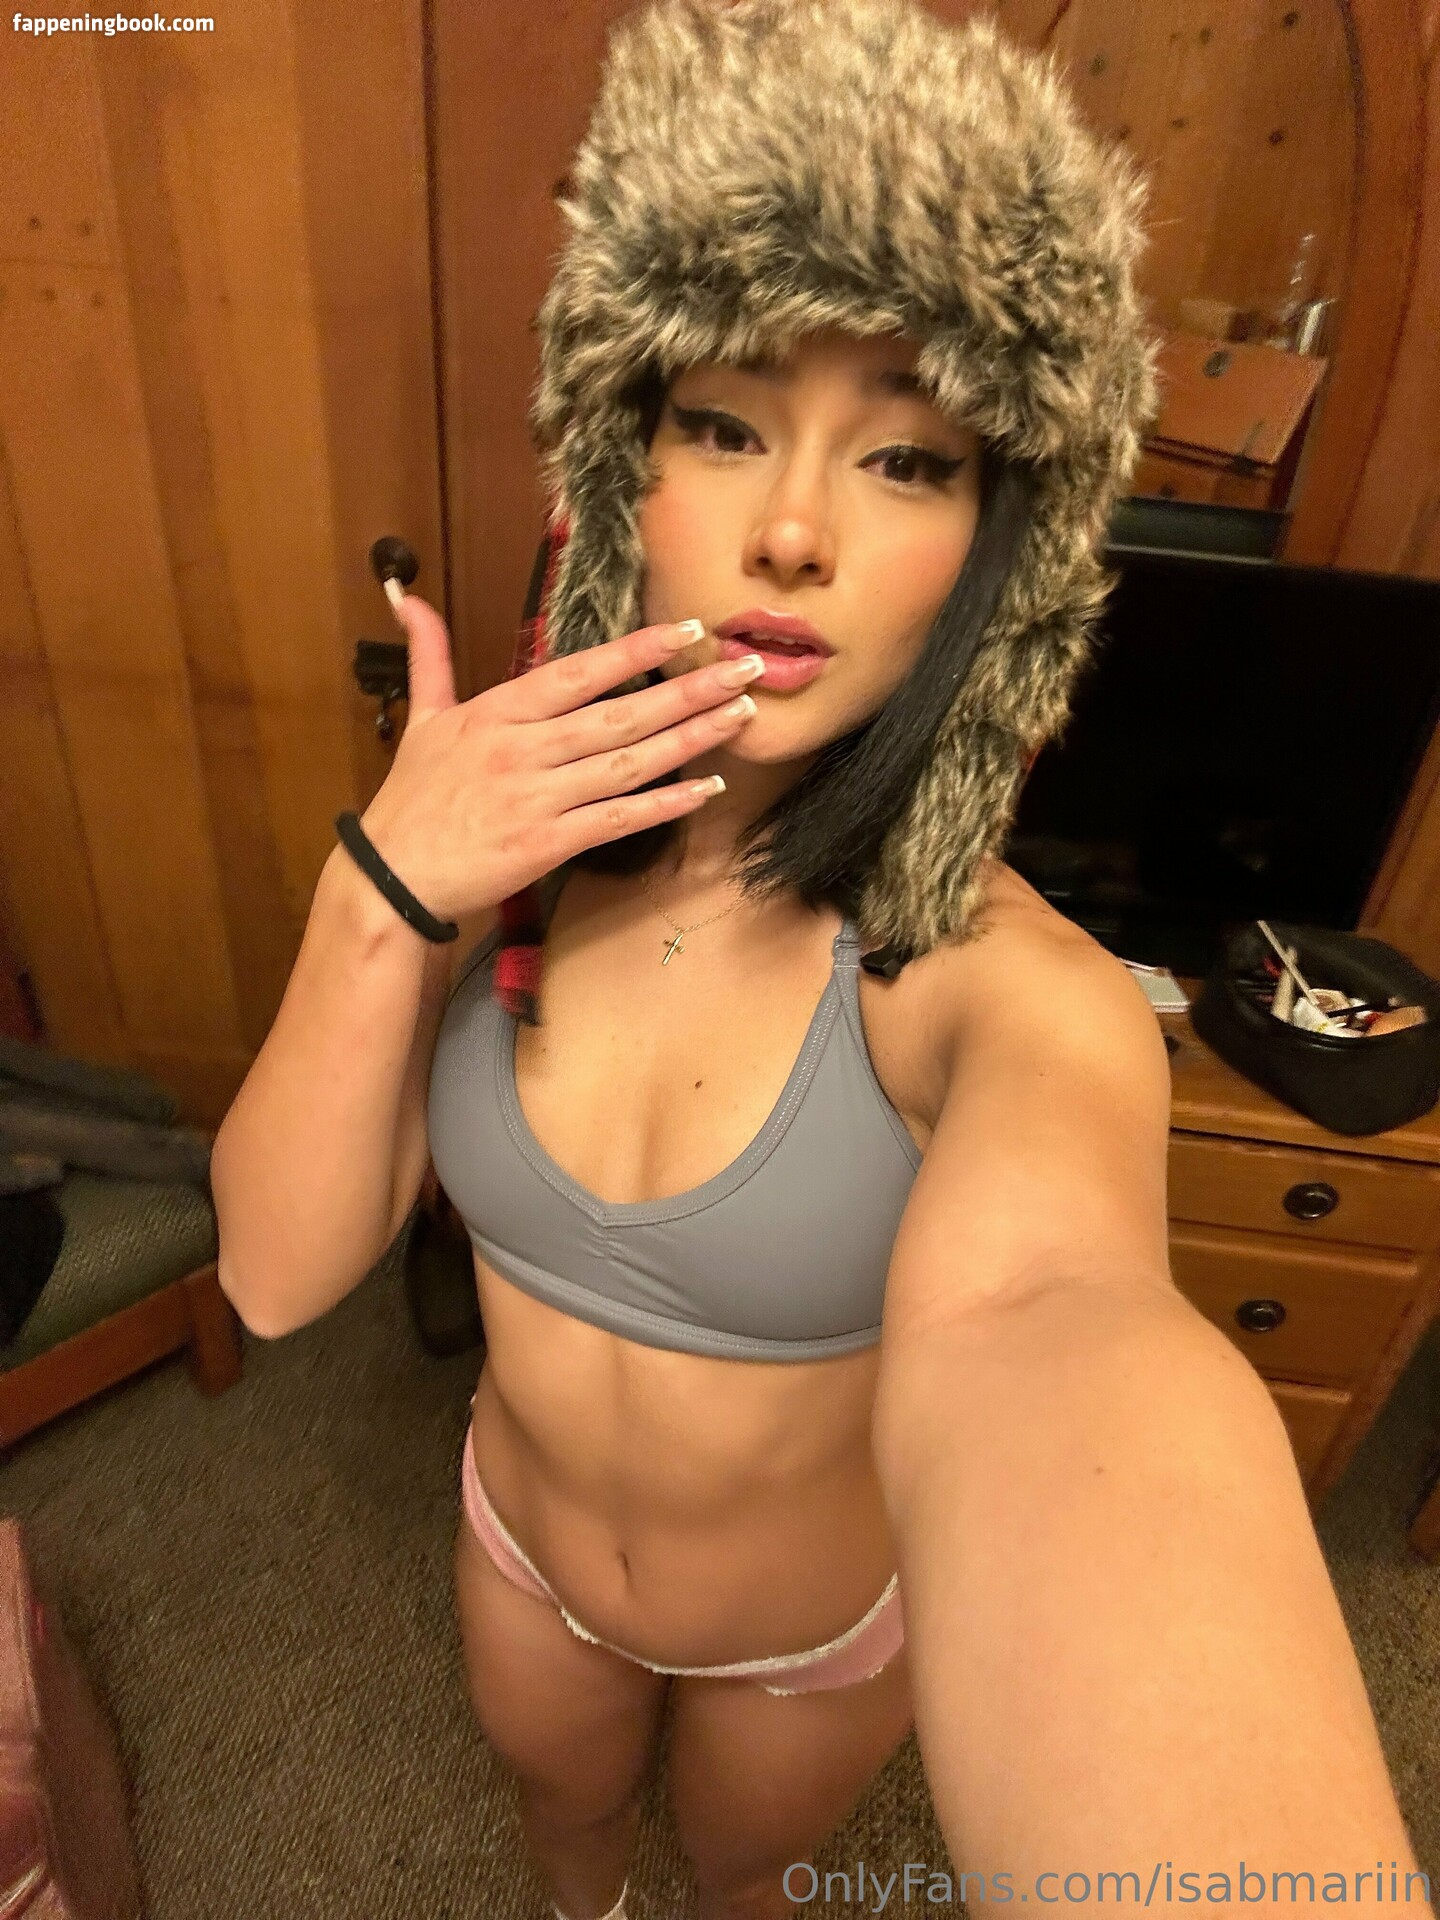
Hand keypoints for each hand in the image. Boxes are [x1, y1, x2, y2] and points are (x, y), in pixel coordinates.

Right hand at [357, 595, 760, 923]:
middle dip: (687, 690)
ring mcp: (538, 798)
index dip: (636, 650)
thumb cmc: (412, 798)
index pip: (579, 672)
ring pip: (628, 764)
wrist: (393, 876)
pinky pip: (617, 820)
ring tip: (740, 716)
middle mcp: (523, 749)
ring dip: (690, 739)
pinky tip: (706, 788)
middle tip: (744, 670)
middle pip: (619, 714)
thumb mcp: (421, 718)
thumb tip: (408, 599)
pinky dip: (664, 804)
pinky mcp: (547, 845)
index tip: (687, 631)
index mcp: (498, 712)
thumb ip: (430, 656)